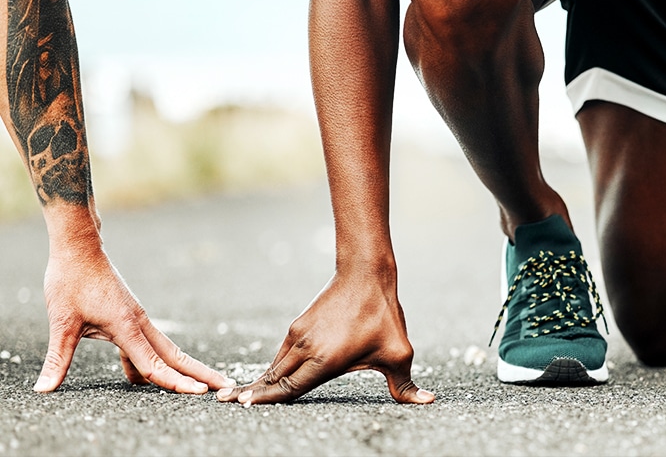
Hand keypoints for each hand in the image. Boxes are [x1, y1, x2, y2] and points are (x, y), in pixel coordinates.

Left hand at [38, 248, 232, 393]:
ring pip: (164, 349)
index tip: (199, 392)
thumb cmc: (71, 281)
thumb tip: (43, 388)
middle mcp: (139, 324)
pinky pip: (145, 344)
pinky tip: (138, 378)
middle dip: (200, 373)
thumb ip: (57, 358)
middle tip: (224, 386)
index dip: (175, 382)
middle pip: (175, 355)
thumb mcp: (62, 322)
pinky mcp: (129, 317)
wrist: (79, 249)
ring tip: (201, 383)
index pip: (154, 364)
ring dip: (183, 367)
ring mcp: (136, 320)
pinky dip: (151, 361)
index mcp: (128, 327)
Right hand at [216, 270, 432, 405]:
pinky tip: (264, 377)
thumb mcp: (399, 352)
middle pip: (274, 379)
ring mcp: (299, 335)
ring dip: (259, 381)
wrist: (366, 273)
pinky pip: (282, 353)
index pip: (289, 388)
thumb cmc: (383, 316)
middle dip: (251, 393)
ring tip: (235, 395)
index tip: (243, 405)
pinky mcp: (298, 326)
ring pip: (275, 365)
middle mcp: (306, 348)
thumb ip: (405, 384)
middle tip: (225, 403)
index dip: (266, 399)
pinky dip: (271, 367)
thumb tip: (427, 402)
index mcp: (324, 360)